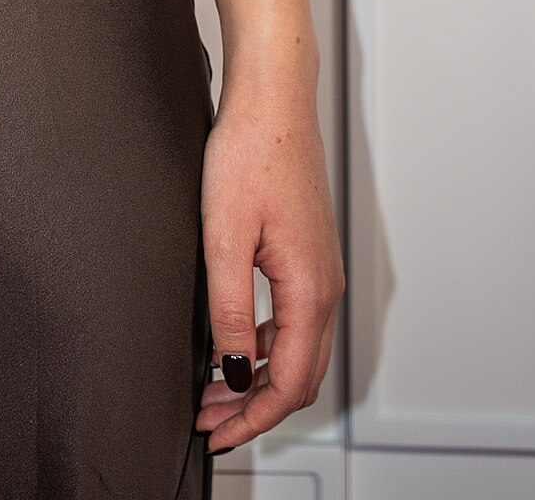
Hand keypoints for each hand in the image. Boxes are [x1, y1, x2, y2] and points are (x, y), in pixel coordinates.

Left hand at [195, 71, 341, 454]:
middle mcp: (325, 287)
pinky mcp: (310, 255)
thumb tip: (236, 374)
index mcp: (309, 290)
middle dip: (255, 409)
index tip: (216, 434)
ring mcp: (322, 271)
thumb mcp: (225, 237)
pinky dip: (266, 347)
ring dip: (259, 379)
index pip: (288, 384)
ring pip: (299, 351)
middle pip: (300, 377)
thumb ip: (229, 312)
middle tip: (209, 420)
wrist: (273, 100)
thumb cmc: (251, 153)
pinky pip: (296, 322)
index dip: (252, 419)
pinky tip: (234, 343)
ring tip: (213, 389)